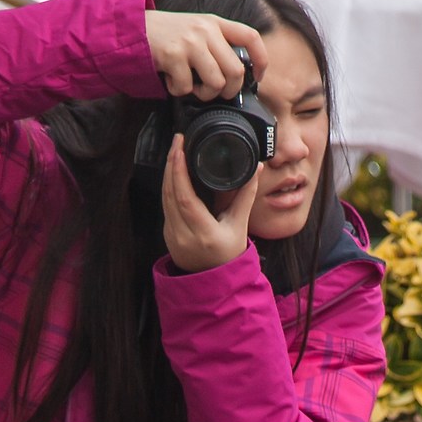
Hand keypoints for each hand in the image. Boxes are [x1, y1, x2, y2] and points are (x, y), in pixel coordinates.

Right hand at [144, 9, 264, 100]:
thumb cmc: (167, 35)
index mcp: (215, 23)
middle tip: (216, 92)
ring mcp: (190, 42)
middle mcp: (206, 30)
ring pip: (216, 82)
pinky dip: (178, 91)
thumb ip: (216, 45)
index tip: (257, 76)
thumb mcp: (195, 30)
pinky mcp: (173, 54)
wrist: (133, 28)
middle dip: (229, 90)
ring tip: (192, 87)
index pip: (250, 37)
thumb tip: (236, 75)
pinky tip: (171, 79)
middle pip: (236, 70)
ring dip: (205, 94)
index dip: (260, 60)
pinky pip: (186, 87)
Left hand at [161, 134, 259, 272]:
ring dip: (168, 172)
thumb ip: (246, 196)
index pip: (185, 198)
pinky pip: (165, 204)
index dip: (179, 172)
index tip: (180, 150)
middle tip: (177, 141)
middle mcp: (184, 235)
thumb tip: (257, 168)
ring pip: (164, 197)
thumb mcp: (240, 225)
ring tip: (175, 151)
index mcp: (204, 233)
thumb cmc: (230, 254)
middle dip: (171, 164)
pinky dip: (168, 185)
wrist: (215, 279)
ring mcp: (172, 235)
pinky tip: (173, 172)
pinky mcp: (167, 233)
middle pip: (170, 193)